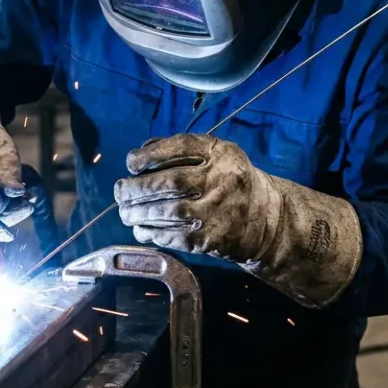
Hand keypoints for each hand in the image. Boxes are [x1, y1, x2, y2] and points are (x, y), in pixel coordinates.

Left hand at [113, 133, 362, 307]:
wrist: (267, 218)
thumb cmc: (229, 181)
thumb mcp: (215, 155)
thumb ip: (178, 150)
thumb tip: (138, 154)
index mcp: (221, 153)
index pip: (181, 147)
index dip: (150, 154)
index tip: (132, 163)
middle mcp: (223, 179)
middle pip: (171, 183)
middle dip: (137, 189)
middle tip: (120, 192)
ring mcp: (219, 211)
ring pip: (169, 212)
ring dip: (139, 213)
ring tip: (126, 212)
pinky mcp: (213, 239)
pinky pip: (174, 236)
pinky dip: (152, 233)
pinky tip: (141, 229)